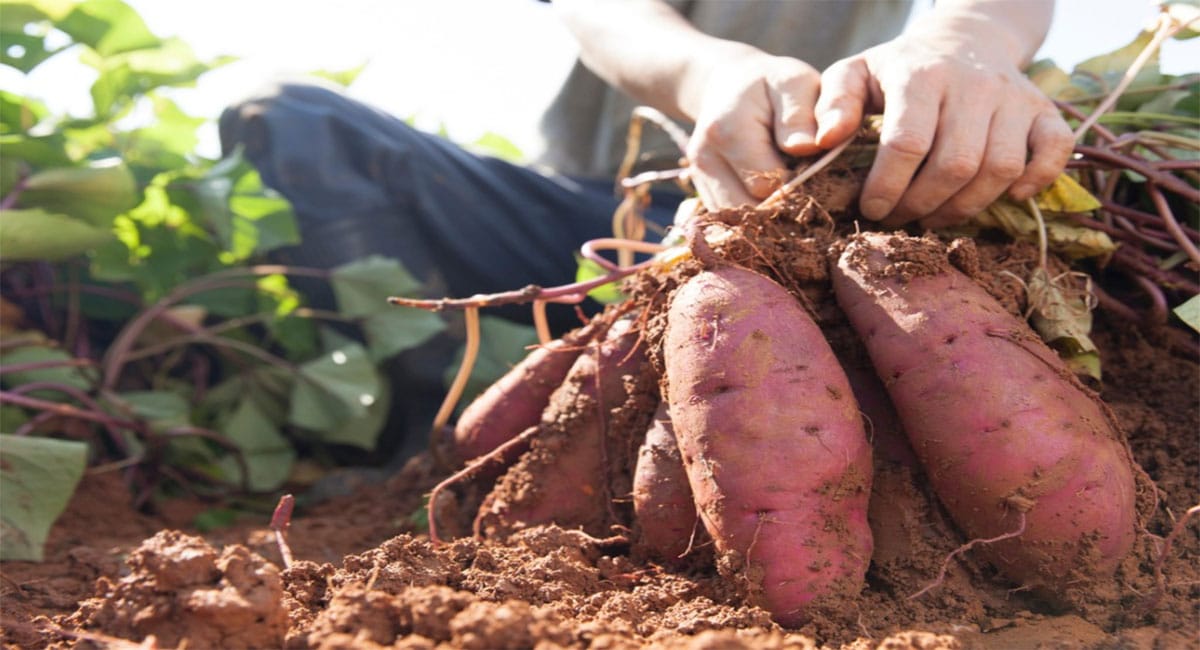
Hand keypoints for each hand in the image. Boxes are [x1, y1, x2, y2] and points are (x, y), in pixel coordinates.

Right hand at [684, 50, 823, 208]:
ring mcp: (699, 179)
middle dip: (785, 206)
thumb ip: (801, 113)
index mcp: (728, 130)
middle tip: (811, 187)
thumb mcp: (793, 82)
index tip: (818, 169)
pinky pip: (732, 223)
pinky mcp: (702, 193)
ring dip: (770, 217)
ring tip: (793, 193)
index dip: (801, 184)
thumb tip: (807, 147)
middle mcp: (704, 159)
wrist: (729, 86)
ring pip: (739, 224)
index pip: (769, 184)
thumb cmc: (771, 85)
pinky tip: (774, 198)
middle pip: (751, 210)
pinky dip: (756, 219)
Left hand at [813, 26, 1073, 228]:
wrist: (965, 39)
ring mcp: (1014, 97)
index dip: (887, 187)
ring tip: (933, 215)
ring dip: (965, 206)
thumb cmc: (898, 69)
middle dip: (921, 204)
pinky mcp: (1044, 110)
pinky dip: (1036, 180)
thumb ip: (833, 104)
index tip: (870, 209)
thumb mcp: (855, 74)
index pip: (907, 143)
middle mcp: (974, 84)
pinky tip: (1006, 197)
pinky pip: (1056, 151)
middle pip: (955, 164)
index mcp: (921, 75)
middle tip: (899, 218)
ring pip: (1000, 168)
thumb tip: (821, 141)